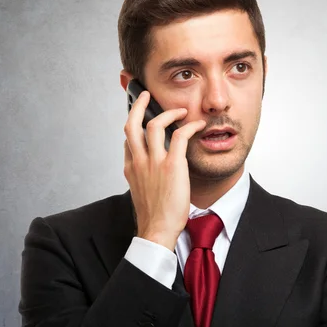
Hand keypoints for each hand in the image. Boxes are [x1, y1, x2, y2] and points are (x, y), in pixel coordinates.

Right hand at [123, 90, 205, 250]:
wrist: (157, 230)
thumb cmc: (154, 217)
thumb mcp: (141, 194)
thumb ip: (143, 178)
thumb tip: (150, 172)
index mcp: (131, 169)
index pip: (128, 141)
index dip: (134, 127)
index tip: (140, 120)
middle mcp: (138, 161)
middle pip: (131, 124)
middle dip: (138, 106)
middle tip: (145, 95)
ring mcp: (153, 162)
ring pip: (155, 124)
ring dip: (169, 112)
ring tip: (180, 110)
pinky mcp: (172, 165)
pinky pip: (180, 135)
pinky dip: (189, 126)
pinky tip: (197, 125)